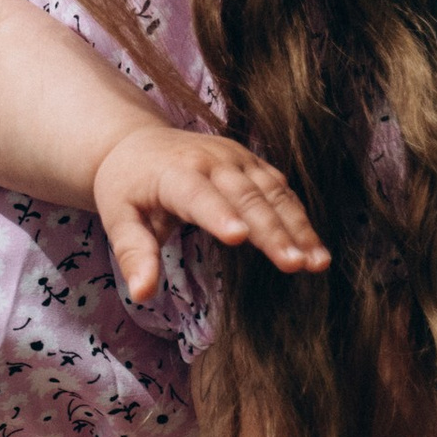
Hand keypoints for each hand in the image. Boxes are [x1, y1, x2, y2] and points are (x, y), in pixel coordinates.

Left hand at [92, 131, 329, 306]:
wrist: (137, 142)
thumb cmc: (126, 186)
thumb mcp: (119, 218)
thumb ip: (132, 253)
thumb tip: (141, 293)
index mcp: (175, 173)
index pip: (200, 196)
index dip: (219, 215)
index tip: (240, 238)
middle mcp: (212, 161)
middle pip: (247, 197)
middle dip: (273, 230)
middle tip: (295, 264)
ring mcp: (236, 158)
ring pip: (273, 193)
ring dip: (298, 227)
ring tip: (317, 262)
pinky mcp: (252, 163)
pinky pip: (280, 189)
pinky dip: (299, 217)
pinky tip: (314, 247)